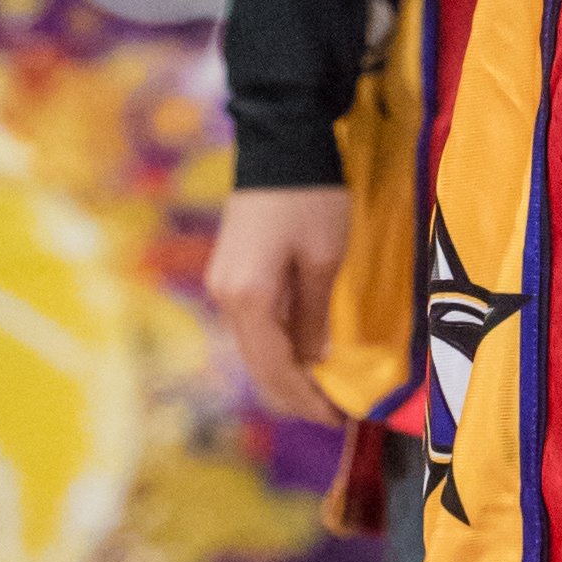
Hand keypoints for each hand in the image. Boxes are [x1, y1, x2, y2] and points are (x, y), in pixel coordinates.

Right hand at [205, 184, 349, 426]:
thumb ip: (314, 317)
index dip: (305, 400)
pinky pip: (254, 327)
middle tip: (334, 414)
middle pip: (258, 365)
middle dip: (294, 395)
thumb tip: (312, 361)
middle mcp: (225, 298)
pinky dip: (278, 349)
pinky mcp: (231, 274)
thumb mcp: (324, 260)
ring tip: (323, 393)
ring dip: (285, 375)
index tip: (338, 419)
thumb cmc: (310, 199)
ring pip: (254, 349)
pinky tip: (303, 357)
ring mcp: (223, 286)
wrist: (281, 142)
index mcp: (247, 299)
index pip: (275, 369)